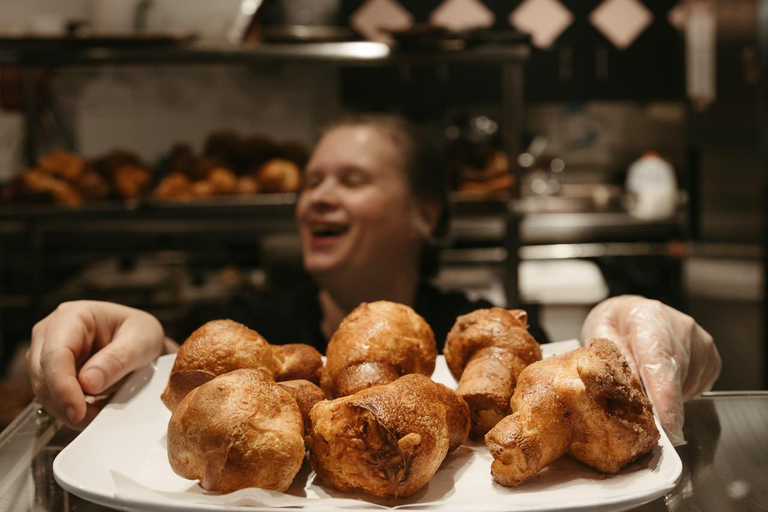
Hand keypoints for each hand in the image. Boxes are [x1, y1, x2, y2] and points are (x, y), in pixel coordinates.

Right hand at [27, 301, 164, 428]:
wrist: (140, 342)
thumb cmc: (140, 334)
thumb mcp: (142, 342)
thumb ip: (118, 360)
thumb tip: (88, 383)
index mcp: (73, 316)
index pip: (55, 354)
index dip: (62, 386)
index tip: (77, 412)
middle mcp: (50, 332)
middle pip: (42, 376)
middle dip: (66, 403)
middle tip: (95, 419)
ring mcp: (45, 353)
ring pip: (43, 391)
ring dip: (69, 409)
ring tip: (101, 413)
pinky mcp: (49, 373)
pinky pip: (52, 398)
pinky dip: (71, 410)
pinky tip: (94, 411)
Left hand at [581, 295, 720, 444]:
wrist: (632, 311)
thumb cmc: (613, 326)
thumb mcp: (598, 339)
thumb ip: (609, 363)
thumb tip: (626, 397)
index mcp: (648, 321)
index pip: (660, 365)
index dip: (665, 400)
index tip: (667, 427)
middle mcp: (682, 330)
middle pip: (676, 382)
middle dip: (656, 405)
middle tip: (635, 408)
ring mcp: (702, 345)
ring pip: (686, 391)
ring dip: (665, 398)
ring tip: (647, 378)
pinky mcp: (712, 359)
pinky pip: (696, 390)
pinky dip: (678, 394)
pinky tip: (663, 378)